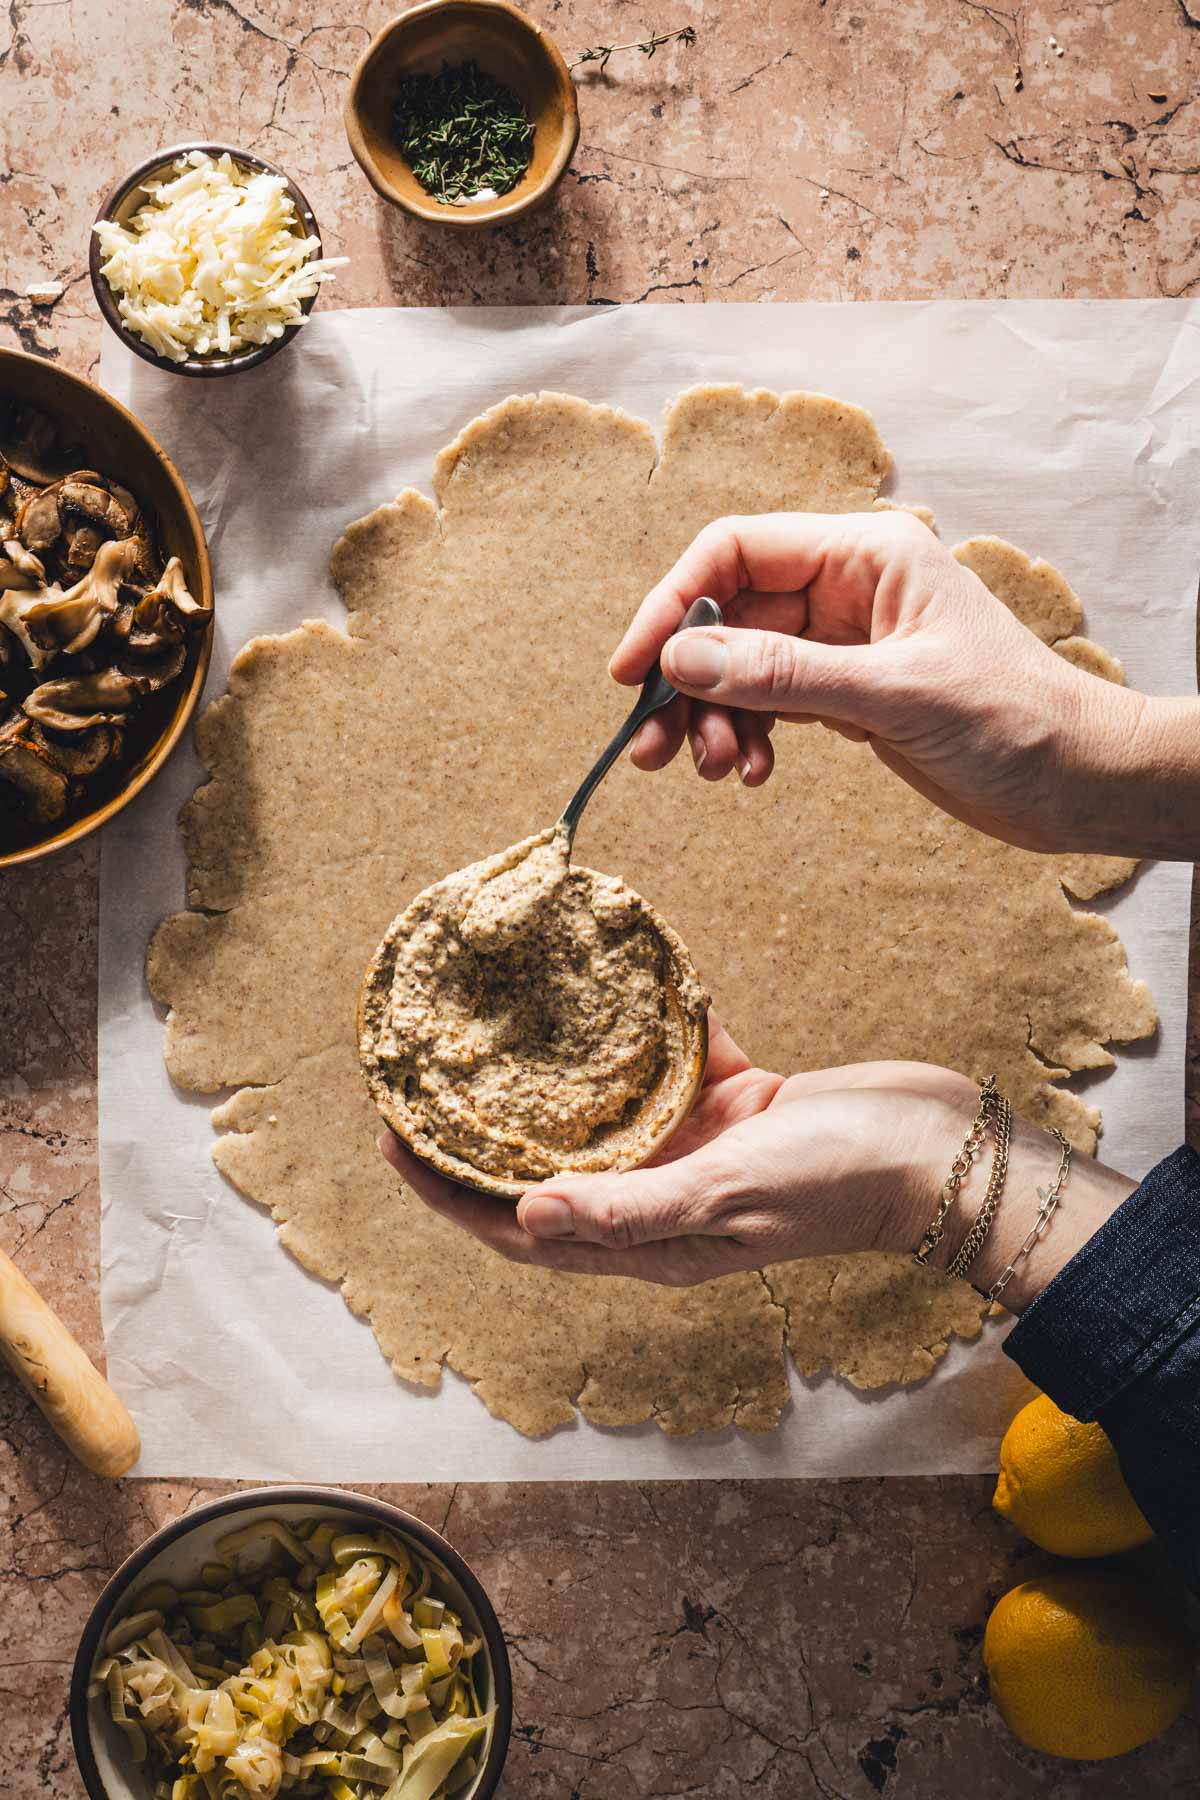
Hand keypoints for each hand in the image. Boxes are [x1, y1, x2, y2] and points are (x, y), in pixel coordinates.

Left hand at [379, 1017, 979, 1287]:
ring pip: (604, 1111)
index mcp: (647, 1241)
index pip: (522, 1228)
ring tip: (498, 1027)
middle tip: (426, 1076)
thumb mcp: (722, 1194)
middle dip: (482, 1133)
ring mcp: (699, 1148)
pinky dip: (640, 1025)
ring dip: (551, 1078)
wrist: (937, 1149)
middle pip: (547, 1168)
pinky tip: (614, 981)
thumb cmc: (836, 1184)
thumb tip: (524, 1211)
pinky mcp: (736, 1100)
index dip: (451, 1193)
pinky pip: (669, 1060)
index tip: (394, 1138)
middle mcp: (660, 1198)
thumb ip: (627, 1208)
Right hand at [612, 509, 1157, 855]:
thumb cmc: (1016, 720)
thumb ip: (784, 674)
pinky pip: (768, 703)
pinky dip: (747, 735)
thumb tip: (682, 660)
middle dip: (687, 681)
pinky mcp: (847, 693)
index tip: (634, 671)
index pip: (736, 551)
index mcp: (864, 554)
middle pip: (727, 616)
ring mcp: (843, 642)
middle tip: (656, 748)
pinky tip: (752, 773)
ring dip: (712, 717)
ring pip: (741, 666)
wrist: (1079, 781)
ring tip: (714, 769)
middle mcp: (846, 588)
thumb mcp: (893, 694)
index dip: (674, 604)